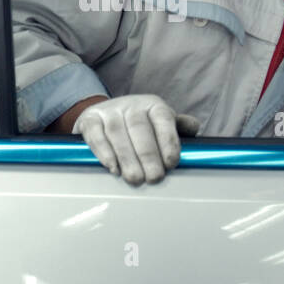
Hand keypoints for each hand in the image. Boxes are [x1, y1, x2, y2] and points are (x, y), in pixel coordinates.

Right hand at [72, 94, 200, 185]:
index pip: (163, 119)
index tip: (171, 162)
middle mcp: (131, 104)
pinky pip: (95, 134)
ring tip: (135, 179)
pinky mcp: (89, 119)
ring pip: (117, 132)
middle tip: (154, 178)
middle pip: (139, 127)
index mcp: (153, 105)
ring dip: (126, 157)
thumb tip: (193, 128)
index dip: (168, 140)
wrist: (105, 115)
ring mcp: (109, 110)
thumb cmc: (140, 126)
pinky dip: (103, 152)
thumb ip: (178, 127)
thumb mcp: (160, 124)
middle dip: (148, 155)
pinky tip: (113, 168)